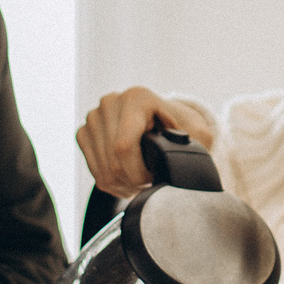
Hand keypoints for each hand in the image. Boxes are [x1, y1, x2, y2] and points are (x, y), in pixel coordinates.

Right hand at [76, 87, 217, 197]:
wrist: (164, 121)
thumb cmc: (183, 130)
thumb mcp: (199, 135)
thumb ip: (197, 146)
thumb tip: (180, 162)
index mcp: (137, 98)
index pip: (124, 147)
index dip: (139, 174)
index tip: (155, 180)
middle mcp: (110, 102)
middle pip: (112, 163)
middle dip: (134, 183)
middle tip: (151, 184)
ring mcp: (94, 117)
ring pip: (102, 171)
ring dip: (124, 186)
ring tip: (142, 183)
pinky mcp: (84, 132)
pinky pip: (93, 171)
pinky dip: (112, 183)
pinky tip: (129, 179)